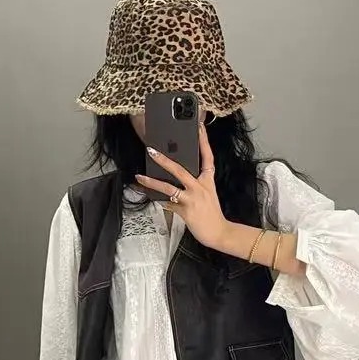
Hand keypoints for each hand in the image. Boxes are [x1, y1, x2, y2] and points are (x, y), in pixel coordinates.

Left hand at [135, 122, 234, 252]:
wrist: (219, 232)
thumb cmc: (211, 212)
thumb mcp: (207, 193)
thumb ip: (194, 183)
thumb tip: (175, 176)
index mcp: (207, 180)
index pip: (207, 156)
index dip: (203, 141)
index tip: (199, 127)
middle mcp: (200, 187)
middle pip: (180, 170)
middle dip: (164, 160)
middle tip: (151, 150)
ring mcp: (192, 199)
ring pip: (168, 187)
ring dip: (152, 182)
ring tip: (140, 177)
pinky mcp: (185, 211)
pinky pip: (167, 204)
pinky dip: (158, 200)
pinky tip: (148, 196)